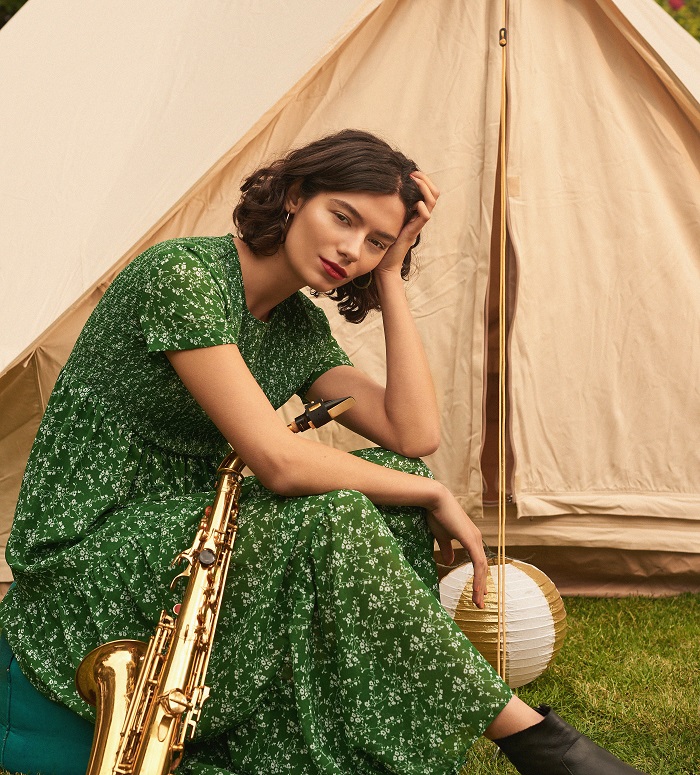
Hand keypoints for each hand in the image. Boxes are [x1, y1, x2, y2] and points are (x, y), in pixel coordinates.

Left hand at [375, 171, 439, 275]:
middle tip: (414, 174)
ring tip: (415, 182)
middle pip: (434, 194)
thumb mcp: (386, 218)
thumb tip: (380, 187)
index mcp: (414, 211)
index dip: (423, 179)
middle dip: (426, 181)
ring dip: (425, 189)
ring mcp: (417, 224)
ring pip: (432, 202)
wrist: (384, 264)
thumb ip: (388, 205)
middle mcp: (418, 216)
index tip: (411, 172)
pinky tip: (414, 203)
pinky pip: (424, 217)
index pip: (427, 191)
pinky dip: (422, 207)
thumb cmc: (382, 241)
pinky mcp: (413, 232)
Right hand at [427, 486, 488, 608]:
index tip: (478, 593)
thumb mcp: (442, 536)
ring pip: (481, 568)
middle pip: (482, 567)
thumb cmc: (436, 514)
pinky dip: (478, 578)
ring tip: (478, 602)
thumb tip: (450, 561)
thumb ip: (447, 548)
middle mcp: (476, 539)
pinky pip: (477, 563)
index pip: (478, 562)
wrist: (435, 499)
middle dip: (481, 586)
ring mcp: (475, 539)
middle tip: (479, 603)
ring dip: (479, 586)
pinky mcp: (470, 540)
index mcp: (471, 538)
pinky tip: (477, 589)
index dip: (478, 578)